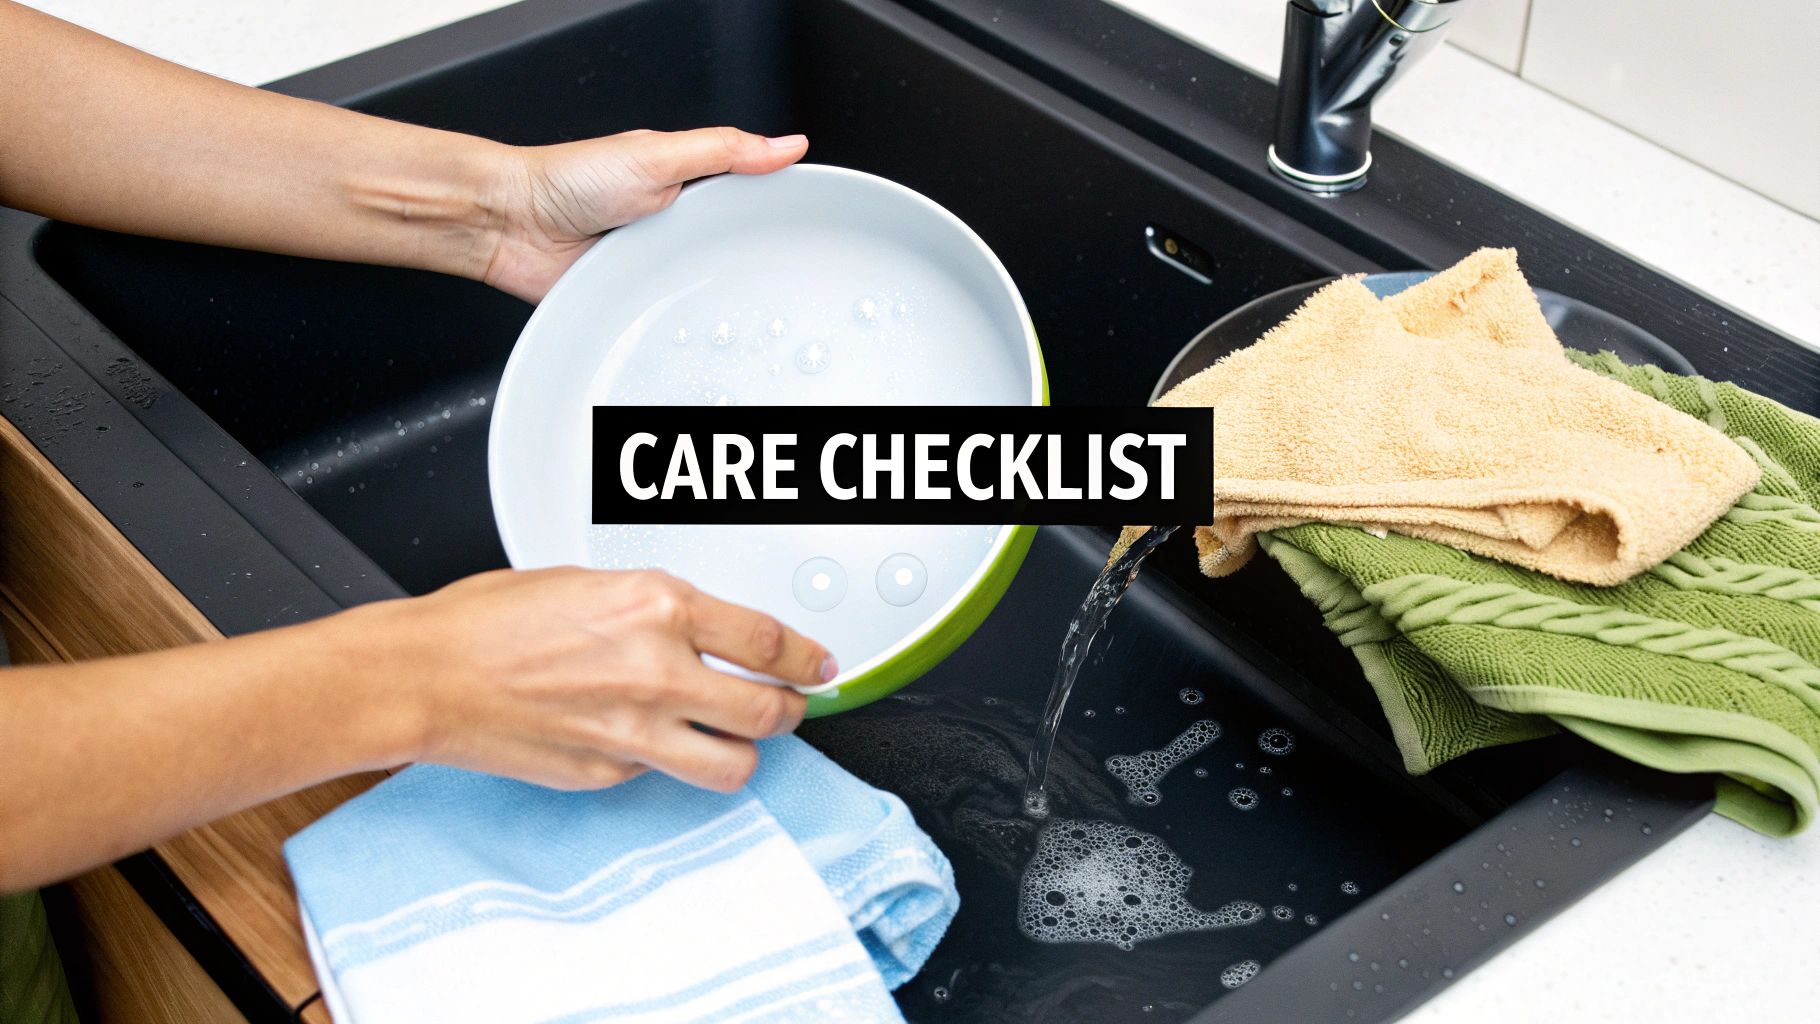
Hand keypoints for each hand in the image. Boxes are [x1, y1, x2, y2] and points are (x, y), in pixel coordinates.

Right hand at [372, 567, 833, 791]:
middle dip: (792, 709)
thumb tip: (705, 629)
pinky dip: (667, 761)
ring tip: (735, 735)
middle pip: (770, 710)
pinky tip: (646, 739)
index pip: (768, 641)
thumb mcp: (593, 582)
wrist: (429, 674)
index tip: (819, 664)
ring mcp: (636, 732)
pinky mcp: (610, 773)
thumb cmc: (491, 620)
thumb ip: (659, 609)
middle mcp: (657, 671)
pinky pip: (664, 775)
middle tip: (790, 703)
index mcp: (659, 607)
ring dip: (745, 749)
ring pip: (734, 763)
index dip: (807, 657)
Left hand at [479, 127, 808, 301]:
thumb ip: (723, 150)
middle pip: (728, 252)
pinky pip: (666, 320)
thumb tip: (785, 144)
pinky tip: (692, 329)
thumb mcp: (657, 155)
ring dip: (712, 300)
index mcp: (683, 186)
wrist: (509, 226)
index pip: (745, 199)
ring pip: (701, 291)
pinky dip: (677, 325)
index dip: (776, 213)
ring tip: (738, 312)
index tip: (809, 229)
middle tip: (780, 282)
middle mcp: (670, 228)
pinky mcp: (631, 303)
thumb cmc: (566, 181)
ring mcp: (651, 268)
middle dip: (750, 268)